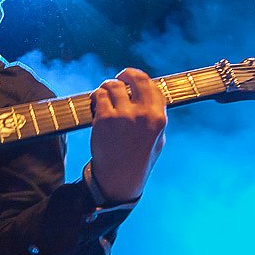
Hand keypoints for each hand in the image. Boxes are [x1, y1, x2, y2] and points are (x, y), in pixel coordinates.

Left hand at [89, 68, 167, 203]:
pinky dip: (96, 97)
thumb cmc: (139, 159)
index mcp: (158, 117)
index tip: (133, 82)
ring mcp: (123, 115)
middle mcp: (143, 113)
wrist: (119, 179)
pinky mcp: (104, 118)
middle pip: (135, 77)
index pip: (152, 85)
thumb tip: (145, 93)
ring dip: (107, 87)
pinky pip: (99, 95)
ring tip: (104, 96)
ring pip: (113, 84)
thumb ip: (155, 115)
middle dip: (125, 74)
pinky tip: (96, 103)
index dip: (140, 80)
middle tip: (119, 79)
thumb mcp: (158, 138)